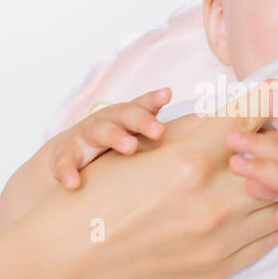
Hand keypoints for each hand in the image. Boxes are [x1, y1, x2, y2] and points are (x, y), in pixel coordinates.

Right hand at [33, 78, 277, 278]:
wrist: (66, 268)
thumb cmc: (90, 202)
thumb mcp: (133, 153)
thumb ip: (187, 132)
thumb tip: (226, 114)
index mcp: (189, 163)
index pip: (248, 120)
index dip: (266, 99)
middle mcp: (212, 203)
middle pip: (271, 160)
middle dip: (275, 140)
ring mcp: (219, 241)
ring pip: (275, 201)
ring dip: (275, 180)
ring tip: (272, 167)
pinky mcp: (218, 269)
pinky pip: (265, 237)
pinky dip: (268, 216)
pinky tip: (260, 205)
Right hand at [50, 87, 170, 188]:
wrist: (69, 156)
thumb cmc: (117, 148)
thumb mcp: (140, 138)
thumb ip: (173, 132)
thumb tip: (212, 123)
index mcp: (128, 118)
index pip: (143, 106)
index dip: (154, 100)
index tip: (167, 95)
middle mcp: (109, 121)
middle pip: (126, 115)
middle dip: (142, 120)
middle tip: (158, 130)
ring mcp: (85, 136)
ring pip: (99, 131)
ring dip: (115, 137)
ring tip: (130, 147)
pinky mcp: (66, 155)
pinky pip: (65, 162)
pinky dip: (68, 171)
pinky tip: (74, 184)